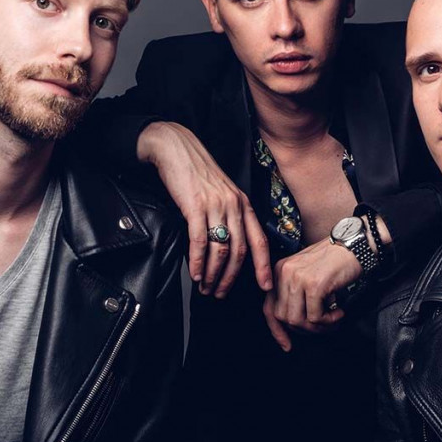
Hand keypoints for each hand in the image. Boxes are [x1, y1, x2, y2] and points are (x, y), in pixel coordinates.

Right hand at [137, 121, 271, 295]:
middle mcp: (234, 205)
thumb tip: (227, 246)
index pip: (259, 240)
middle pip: (239, 251)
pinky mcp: (195, 206)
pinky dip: (198, 262)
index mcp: (243, 203)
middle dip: (230, 278)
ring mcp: (215, 205)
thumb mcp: (221, 192)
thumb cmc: (196, 173)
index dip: (263, 266)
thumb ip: (228, 215)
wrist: (176, 148)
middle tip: (221, 293)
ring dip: (213, 274)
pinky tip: (195, 274)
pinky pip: (200, 241)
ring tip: (206, 287)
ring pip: (221, 250)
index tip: (265, 285)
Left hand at [263, 236, 363, 349]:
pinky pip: (315, 317)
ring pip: (298, 320)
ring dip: (317, 327)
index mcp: (280, 270)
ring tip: (332, 320)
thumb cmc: (335, 260)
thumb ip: (296, 293)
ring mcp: (298, 278)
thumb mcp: (307, 273)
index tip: (287, 345)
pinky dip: (329, 321)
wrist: (354, 244)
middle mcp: (284, 272)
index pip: (269, 307)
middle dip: (304, 329)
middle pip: (284, 317)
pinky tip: (339, 313)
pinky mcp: (314, 285)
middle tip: (322, 326)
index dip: (277, 330)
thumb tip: (293, 324)